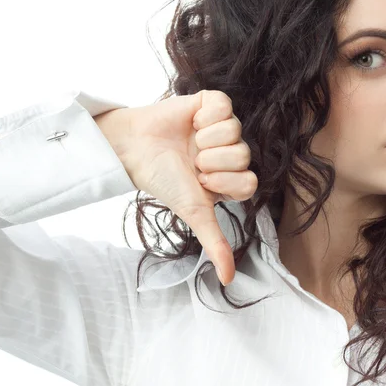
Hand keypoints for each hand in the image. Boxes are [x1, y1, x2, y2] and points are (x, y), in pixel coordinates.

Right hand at [112, 90, 257, 285]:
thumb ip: (215, 243)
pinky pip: (224, 106)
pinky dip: (205, 116)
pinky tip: (191, 123)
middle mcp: (230, 154)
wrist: (134, 149)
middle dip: (212, 161)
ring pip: (235, 131)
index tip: (201, 182)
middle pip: (244, 155)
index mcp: (230, 180)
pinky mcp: (212, 104)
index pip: (250, 182)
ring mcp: (223, 128)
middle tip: (193, 162)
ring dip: (206, 140)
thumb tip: (229, 280)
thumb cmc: (163, 181)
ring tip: (189, 143)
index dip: (225, 182)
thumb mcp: (194, 214)